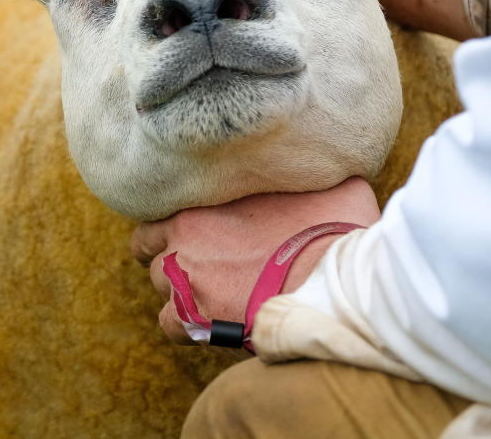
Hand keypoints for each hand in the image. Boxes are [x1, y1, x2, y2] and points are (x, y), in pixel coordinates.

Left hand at [130, 177, 379, 344]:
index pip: (164, 204)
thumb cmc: (335, 231)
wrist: (334, 285)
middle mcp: (183, 238)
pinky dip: (183, 325)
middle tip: (205, 261)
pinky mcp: (195, 318)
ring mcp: (185, 279)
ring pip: (160, 283)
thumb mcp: (329, 183)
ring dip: (180, 287)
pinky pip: (169, 324)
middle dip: (176, 252)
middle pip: (155, 246)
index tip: (198, 227)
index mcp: (203, 200)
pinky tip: (207, 322)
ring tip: (211, 292)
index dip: (179, 218)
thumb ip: (307, 175)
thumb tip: (327, 164)